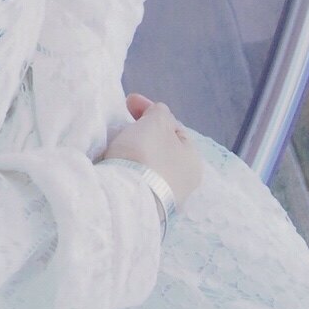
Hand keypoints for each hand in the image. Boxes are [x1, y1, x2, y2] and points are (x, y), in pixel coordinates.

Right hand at [101, 93, 202, 207]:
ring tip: (116, 143)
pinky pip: (136, 178)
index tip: (129, 103)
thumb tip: (158, 114)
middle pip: (160, 146)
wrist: (126, 197)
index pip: (174, 127)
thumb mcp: (157, 120)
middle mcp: (184, 181)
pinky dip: (127, 167)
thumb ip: (160, 111)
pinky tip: (116, 163)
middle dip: (142, 131)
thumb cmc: (146, 154)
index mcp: (193, 160)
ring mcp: (164, 197)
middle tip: (122, 125)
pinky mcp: (144, 205)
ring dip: (134, 150)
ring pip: (147, 163)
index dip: (152, 111)